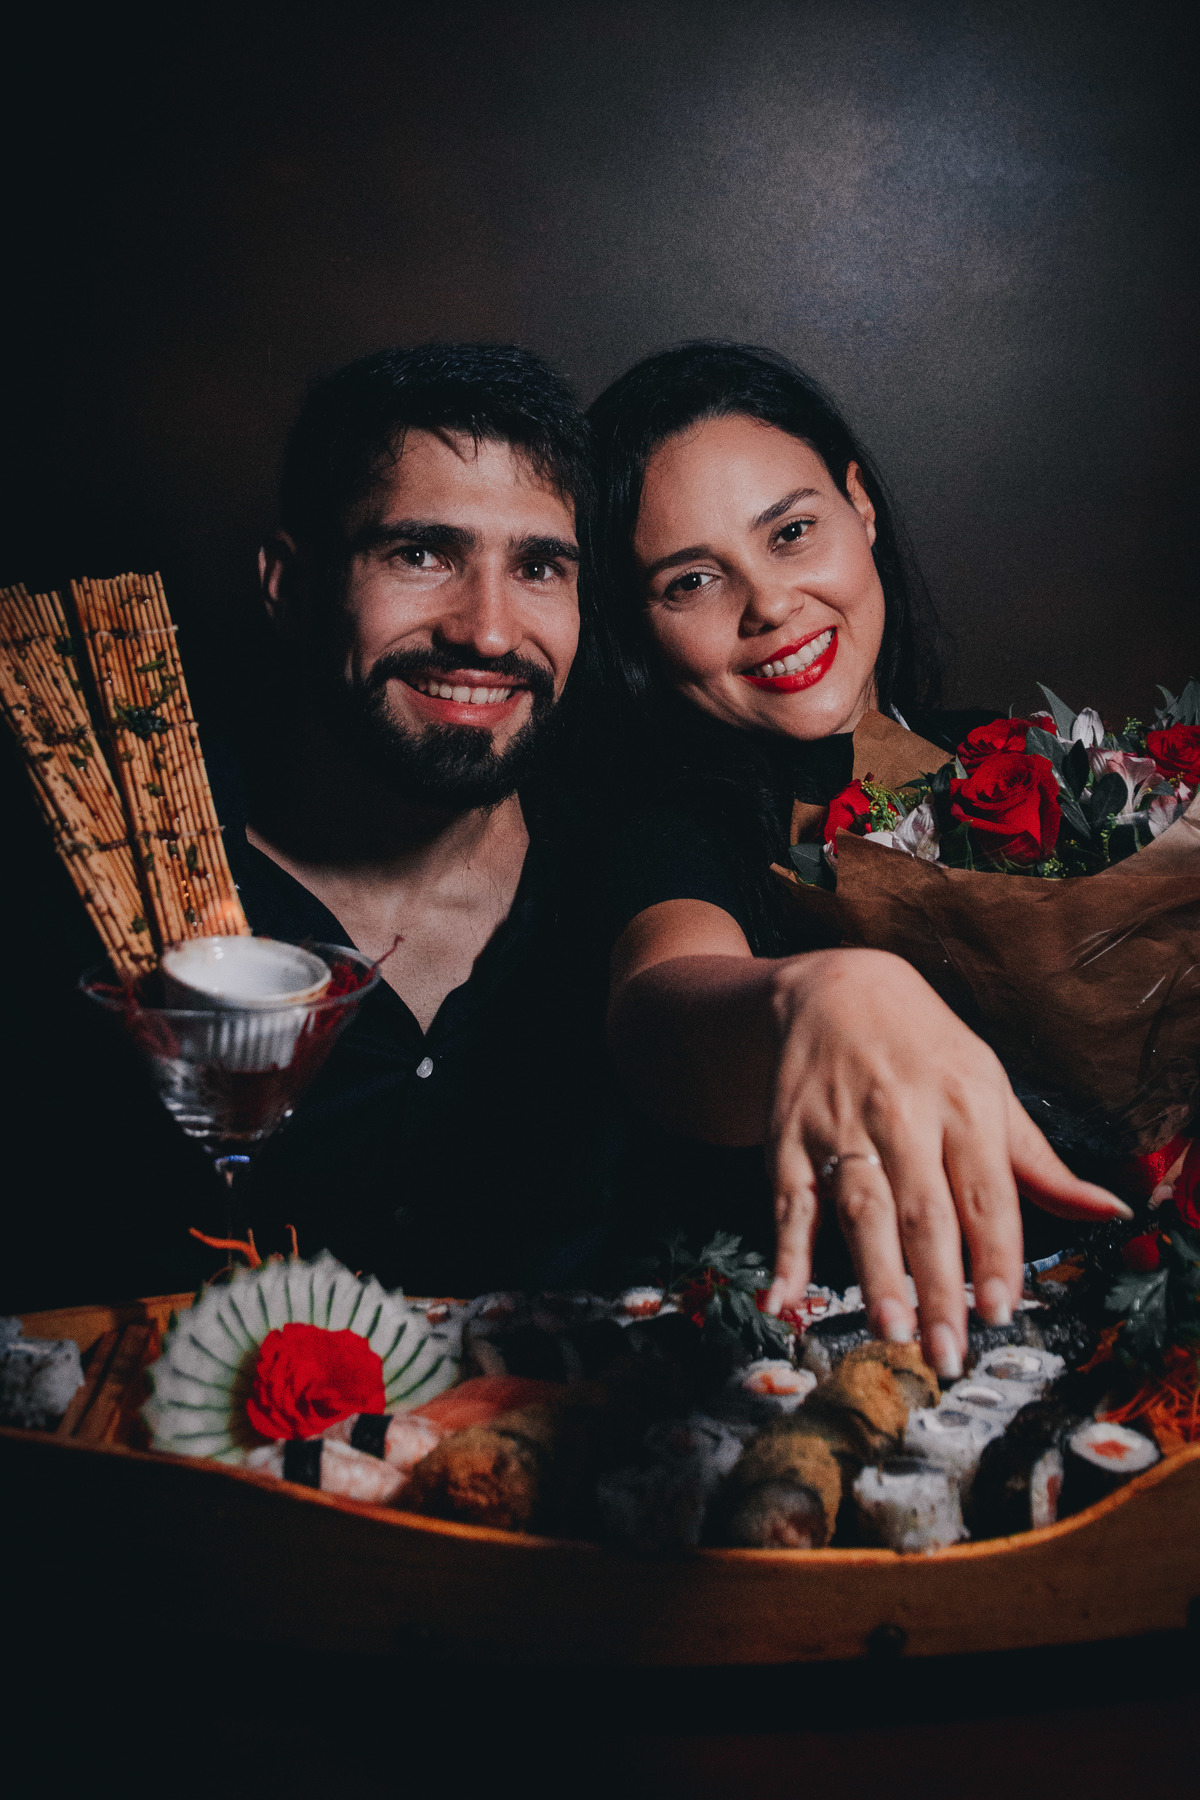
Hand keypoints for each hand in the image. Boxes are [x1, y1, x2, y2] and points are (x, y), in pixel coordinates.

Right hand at [762, 948, 1131, 1377]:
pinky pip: (789, 1203)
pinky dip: (784, 1254)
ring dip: (874, 1272)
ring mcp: (842, 1127)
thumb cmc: (927, 1052)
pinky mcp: (789, 1139)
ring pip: (862, 1208)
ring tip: (889, 1329)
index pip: (986, 1193)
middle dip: (937, 1286)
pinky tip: (781, 1299)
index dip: (995, 1255)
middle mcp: (904, 1116)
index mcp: (965, 1106)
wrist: (836, 990)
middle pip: (925, 1211)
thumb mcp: (990, 1088)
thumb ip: (1041, 1164)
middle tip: (947, 1351)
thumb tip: (1110, 1211)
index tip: (1001, 1311)